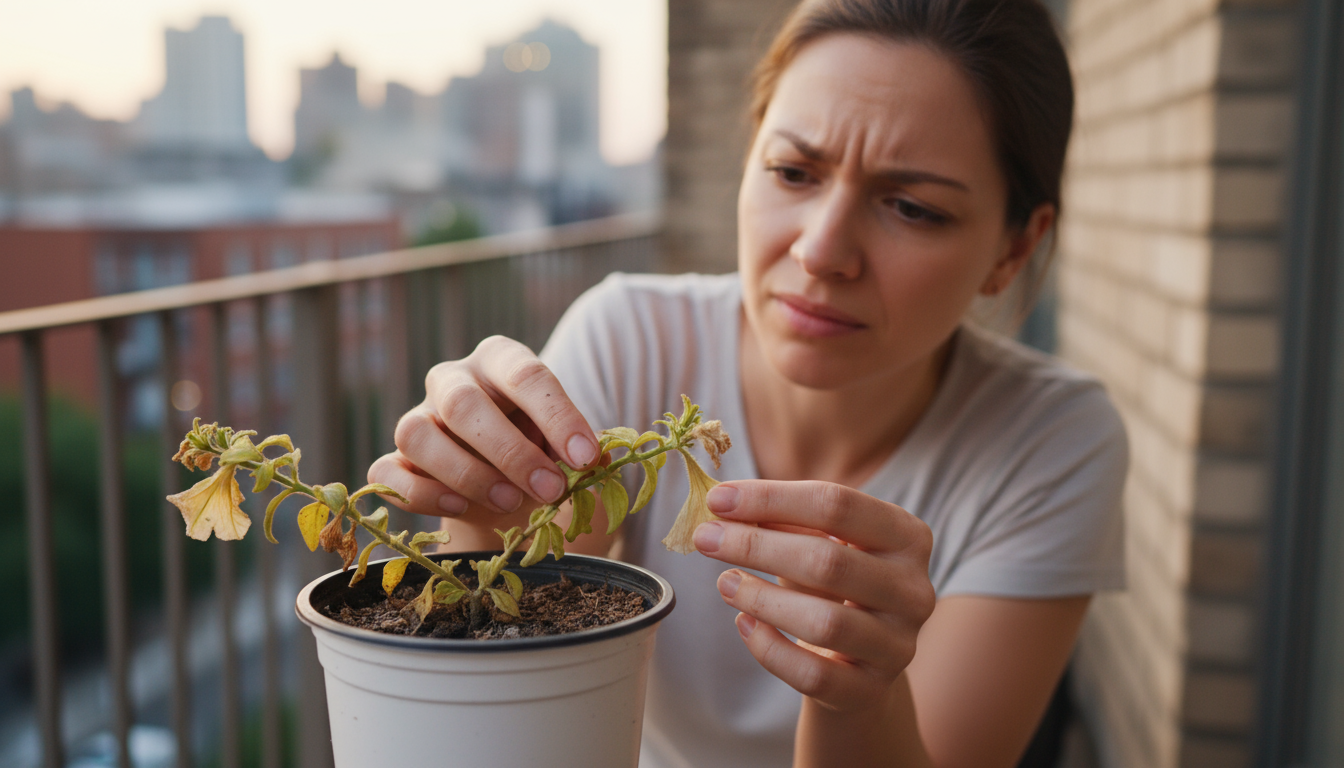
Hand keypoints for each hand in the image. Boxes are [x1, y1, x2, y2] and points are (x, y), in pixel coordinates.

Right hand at [367, 336, 599, 517]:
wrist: (508, 488)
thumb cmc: (544, 453)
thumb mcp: (571, 447)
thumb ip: (585, 450)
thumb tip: (602, 460)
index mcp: (501, 361)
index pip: (526, 374)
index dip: (558, 416)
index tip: (586, 457)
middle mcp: (452, 380)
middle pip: (463, 404)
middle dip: (511, 452)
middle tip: (551, 490)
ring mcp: (417, 418)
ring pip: (416, 434)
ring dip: (467, 474)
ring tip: (511, 503)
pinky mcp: (394, 459)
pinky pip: (388, 472)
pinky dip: (421, 494)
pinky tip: (461, 507)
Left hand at [693, 480, 934, 711]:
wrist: (859, 661)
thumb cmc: (833, 586)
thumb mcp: (818, 542)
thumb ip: (782, 520)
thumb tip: (725, 505)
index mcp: (907, 536)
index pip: (836, 504)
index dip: (771, 498)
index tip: (718, 500)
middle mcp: (913, 589)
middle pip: (828, 560)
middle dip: (756, 546)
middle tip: (707, 539)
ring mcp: (898, 644)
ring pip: (824, 622)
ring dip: (761, 598)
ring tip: (725, 583)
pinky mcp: (872, 690)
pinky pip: (813, 675)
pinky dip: (769, 648)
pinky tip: (744, 624)